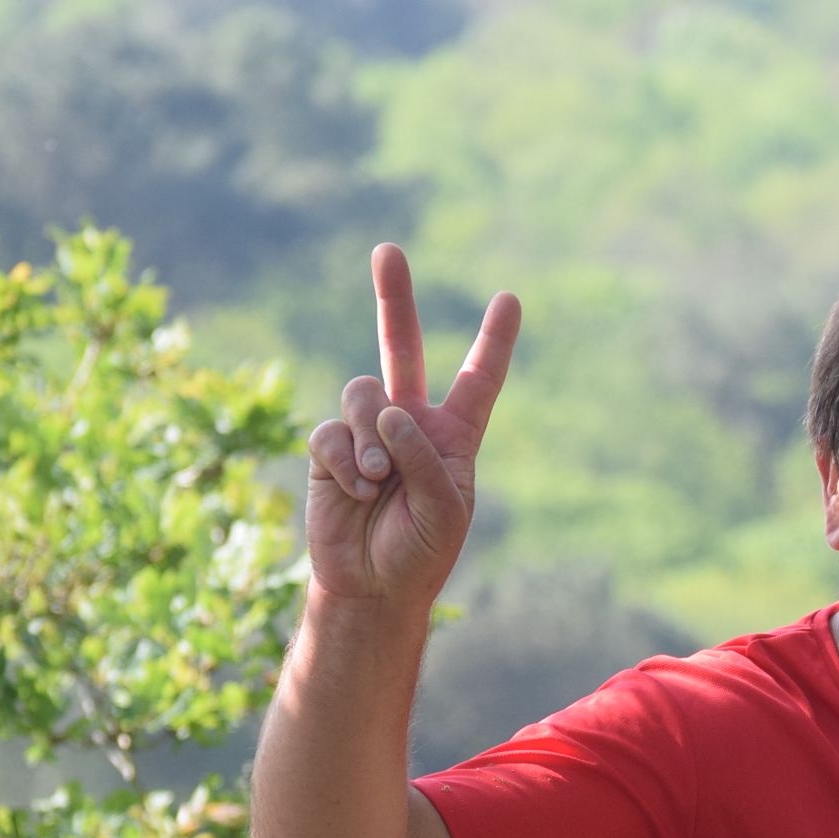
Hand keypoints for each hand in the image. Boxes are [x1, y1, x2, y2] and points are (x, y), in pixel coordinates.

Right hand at [304, 243, 519, 606]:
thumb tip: (389, 411)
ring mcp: (365, 432)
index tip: (510, 299)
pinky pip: (332, 432)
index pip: (478, 380)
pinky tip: (356, 491)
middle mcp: (409, 423)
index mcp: (453, 436)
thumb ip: (426, 458)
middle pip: (400, 348)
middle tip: (388, 251)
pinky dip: (346, 462)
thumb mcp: (446, 510)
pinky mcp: (328, 449)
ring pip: (363, 393)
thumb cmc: (420, 553)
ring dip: (373, 436)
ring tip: (379, 482)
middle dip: (393, 299)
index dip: (493, 341)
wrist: (372, 586)